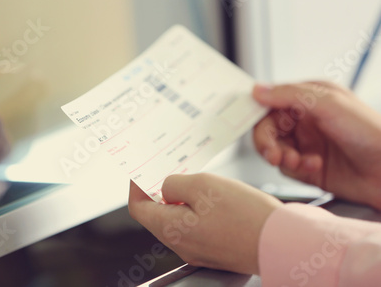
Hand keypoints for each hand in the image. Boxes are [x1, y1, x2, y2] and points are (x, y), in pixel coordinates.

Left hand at [128, 173, 281, 273]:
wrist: (283, 243)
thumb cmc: (246, 216)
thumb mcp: (203, 186)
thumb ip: (175, 185)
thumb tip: (166, 188)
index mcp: (172, 230)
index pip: (139, 208)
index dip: (137, 187)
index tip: (142, 172)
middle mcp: (182, 245)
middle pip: (158, 215)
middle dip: (160, 191)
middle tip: (171, 170)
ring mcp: (200, 250)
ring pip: (179, 220)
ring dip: (181, 199)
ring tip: (195, 180)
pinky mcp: (217, 250)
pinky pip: (197, 227)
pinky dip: (197, 210)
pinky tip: (212, 197)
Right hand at [253, 81, 380, 209]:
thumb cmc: (371, 132)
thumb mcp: (328, 104)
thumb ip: (290, 94)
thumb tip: (258, 90)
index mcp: (309, 98)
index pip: (271, 103)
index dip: (259, 113)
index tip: (251, 124)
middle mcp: (305, 120)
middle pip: (267, 129)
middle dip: (267, 142)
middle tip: (273, 154)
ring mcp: (306, 144)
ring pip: (274, 149)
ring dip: (282, 156)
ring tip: (297, 162)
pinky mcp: (308, 167)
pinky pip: (286, 168)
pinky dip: (296, 168)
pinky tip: (314, 167)